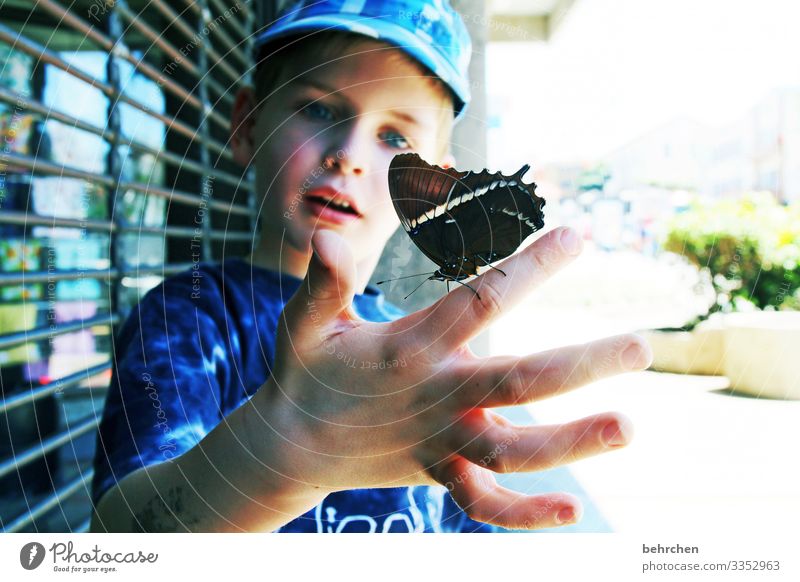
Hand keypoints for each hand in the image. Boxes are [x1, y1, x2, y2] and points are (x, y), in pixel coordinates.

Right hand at [251, 226, 651, 529]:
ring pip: (512, 451)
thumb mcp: (302, 323)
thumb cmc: (304, 372)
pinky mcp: (438, 473)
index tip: (577, 238)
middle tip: (642, 347)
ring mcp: (439, 442)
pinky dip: (524, 514)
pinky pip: (484, 501)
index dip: (530, 268)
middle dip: (582, 364)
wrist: (290, 448)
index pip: (480, 301)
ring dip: (573, 442)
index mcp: (410, 350)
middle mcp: (435, 397)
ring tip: (630, 427)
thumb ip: (320, 281)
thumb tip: (325, 233)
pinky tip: (571, 512)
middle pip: (518, 382)